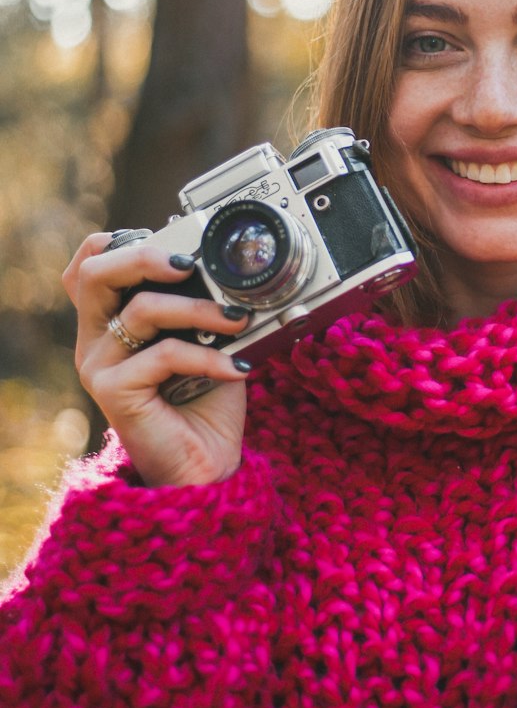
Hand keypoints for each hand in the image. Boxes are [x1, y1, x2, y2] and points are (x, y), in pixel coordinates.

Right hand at [63, 234, 254, 487]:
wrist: (206, 465)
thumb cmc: (206, 399)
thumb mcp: (208, 338)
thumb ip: (204, 303)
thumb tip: (228, 269)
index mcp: (110, 320)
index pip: (89, 263)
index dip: (124, 242)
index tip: (175, 248)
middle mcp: (94, 339)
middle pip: (94, 273)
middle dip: (146, 255)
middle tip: (191, 263)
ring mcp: (98, 365)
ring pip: (140, 310)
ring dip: (199, 308)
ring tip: (237, 319)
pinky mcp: (112, 392)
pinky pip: (163, 355)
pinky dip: (208, 356)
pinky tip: (237, 366)